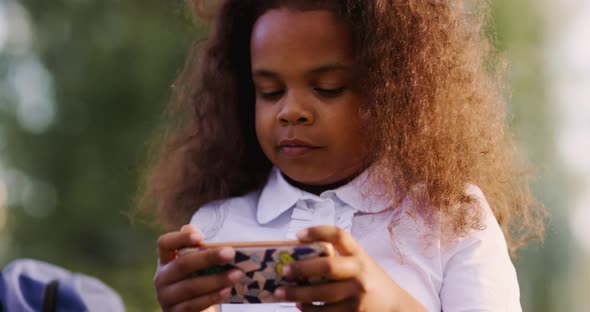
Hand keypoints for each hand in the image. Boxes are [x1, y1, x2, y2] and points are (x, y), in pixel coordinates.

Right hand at [154, 225, 243, 311]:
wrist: (194, 310)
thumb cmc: (197, 279)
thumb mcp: (196, 264)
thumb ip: (199, 248)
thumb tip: (205, 237)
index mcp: (166, 260)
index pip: (165, 244)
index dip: (180, 238)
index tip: (200, 236)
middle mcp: (162, 278)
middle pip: (182, 265)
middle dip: (208, 258)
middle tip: (230, 253)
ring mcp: (167, 297)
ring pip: (191, 287)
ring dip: (216, 280)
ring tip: (237, 274)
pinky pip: (194, 305)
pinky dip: (212, 297)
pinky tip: (227, 291)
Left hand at [274, 226, 425, 311]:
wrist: (396, 307)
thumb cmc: (371, 282)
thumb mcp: (361, 263)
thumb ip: (340, 258)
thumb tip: (300, 256)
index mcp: (359, 254)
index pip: (339, 235)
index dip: (317, 232)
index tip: (297, 234)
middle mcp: (359, 271)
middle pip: (327, 266)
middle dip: (302, 268)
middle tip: (284, 270)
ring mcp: (357, 294)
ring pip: (321, 294)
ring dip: (297, 294)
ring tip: (281, 292)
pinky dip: (308, 310)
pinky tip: (299, 306)